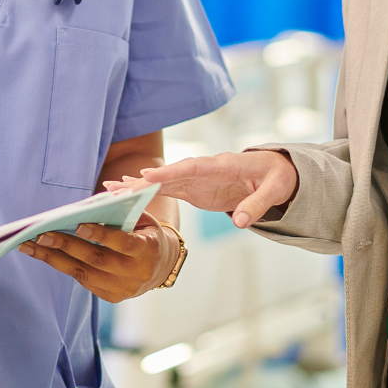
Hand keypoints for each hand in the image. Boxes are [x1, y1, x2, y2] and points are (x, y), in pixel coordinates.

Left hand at [19, 218, 179, 301]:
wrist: (161, 266)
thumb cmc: (147, 233)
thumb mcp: (143, 217)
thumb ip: (124, 209)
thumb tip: (95, 201)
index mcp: (147, 249)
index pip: (122, 243)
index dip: (102, 235)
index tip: (79, 224)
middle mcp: (135, 273)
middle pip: (96, 260)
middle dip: (66, 246)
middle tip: (42, 234)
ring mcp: (122, 288)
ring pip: (83, 273)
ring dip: (54, 259)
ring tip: (31, 245)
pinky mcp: (110, 297)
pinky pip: (83, 281)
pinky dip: (62, 266)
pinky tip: (44, 254)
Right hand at [109, 150, 298, 228]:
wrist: (276, 172)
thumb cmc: (277, 177)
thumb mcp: (275, 190)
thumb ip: (257, 205)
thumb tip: (241, 222)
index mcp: (222, 165)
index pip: (192, 167)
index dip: (170, 171)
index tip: (147, 175)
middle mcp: (204, 170)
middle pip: (170, 174)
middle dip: (143, 180)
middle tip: (115, 186)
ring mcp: (198, 179)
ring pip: (164, 181)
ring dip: (139, 185)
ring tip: (111, 189)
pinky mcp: (195, 189)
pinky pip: (168, 189)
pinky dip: (149, 191)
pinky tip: (129, 193)